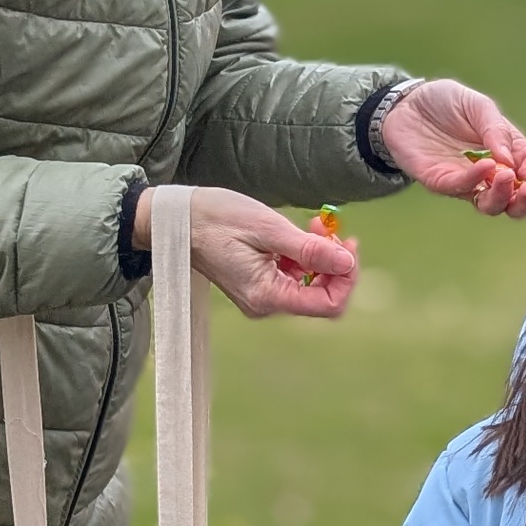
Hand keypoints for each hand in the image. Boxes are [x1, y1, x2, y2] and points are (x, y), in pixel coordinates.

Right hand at [134, 188, 357, 319]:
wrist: (177, 219)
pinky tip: (299, 232)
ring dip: (320, 255)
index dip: (346, 278)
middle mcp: (266, 304)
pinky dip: (304, 255)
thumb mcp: (268, 229)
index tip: (347, 245)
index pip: (328, 305)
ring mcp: (262, 296)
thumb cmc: (216, 219)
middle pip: (322, 296)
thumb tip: (346, 263)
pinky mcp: (259, 283)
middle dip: (334, 263)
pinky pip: (294, 276)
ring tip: (313, 224)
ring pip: (310, 284)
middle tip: (329, 228)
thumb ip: (308, 250)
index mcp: (267, 296)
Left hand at [377, 80, 525, 217]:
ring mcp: (466, 182)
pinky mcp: (441, 182)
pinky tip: (485, 166)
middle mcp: (491, 174)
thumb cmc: (445, 103)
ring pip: (491, 206)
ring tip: (506, 176)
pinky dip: (475, 181)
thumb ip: (496, 129)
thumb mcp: (478, 105)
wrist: (405, 103)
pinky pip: (461, 189)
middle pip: (517, 202)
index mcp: (509, 154)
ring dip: (504, 197)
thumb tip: (512, 160)